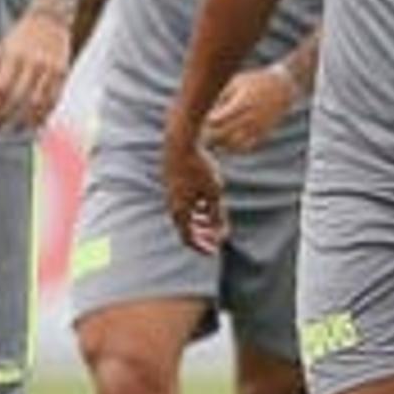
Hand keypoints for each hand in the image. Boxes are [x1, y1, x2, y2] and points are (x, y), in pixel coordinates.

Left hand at [0, 13, 73, 132]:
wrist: (50, 19)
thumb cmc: (22, 35)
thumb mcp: (1, 48)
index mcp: (14, 56)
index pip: (1, 89)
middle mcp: (33, 63)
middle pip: (18, 99)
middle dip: (6, 117)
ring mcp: (50, 69)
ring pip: (39, 102)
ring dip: (26, 120)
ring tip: (16, 130)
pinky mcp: (63, 72)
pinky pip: (55, 98)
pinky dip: (45, 113)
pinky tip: (36, 121)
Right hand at [160, 132, 226, 254]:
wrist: (181, 142)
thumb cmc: (199, 167)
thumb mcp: (214, 192)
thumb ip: (217, 215)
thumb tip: (222, 235)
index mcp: (179, 211)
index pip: (188, 239)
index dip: (202, 247)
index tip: (215, 252)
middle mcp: (171, 204)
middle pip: (186, 228)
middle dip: (202, 235)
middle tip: (217, 239)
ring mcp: (171, 194)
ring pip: (185, 215)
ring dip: (199, 222)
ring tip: (214, 223)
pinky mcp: (173, 184)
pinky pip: (183, 204)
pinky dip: (195, 210)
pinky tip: (206, 204)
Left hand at [202, 65, 297, 153]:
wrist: (283, 87)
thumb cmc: (255, 81)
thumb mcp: (236, 81)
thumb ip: (220, 96)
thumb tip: (204, 110)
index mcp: (242, 102)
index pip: (217, 119)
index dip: (205, 122)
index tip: (201, 119)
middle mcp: (250, 117)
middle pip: (222, 134)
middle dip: (209, 135)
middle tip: (201, 132)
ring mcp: (257, 127)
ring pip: (232, 145)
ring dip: (220, 143)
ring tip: (213, 137)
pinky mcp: (262, 134)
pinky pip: (245, 147)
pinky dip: (233, 148)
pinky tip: (226, 141)